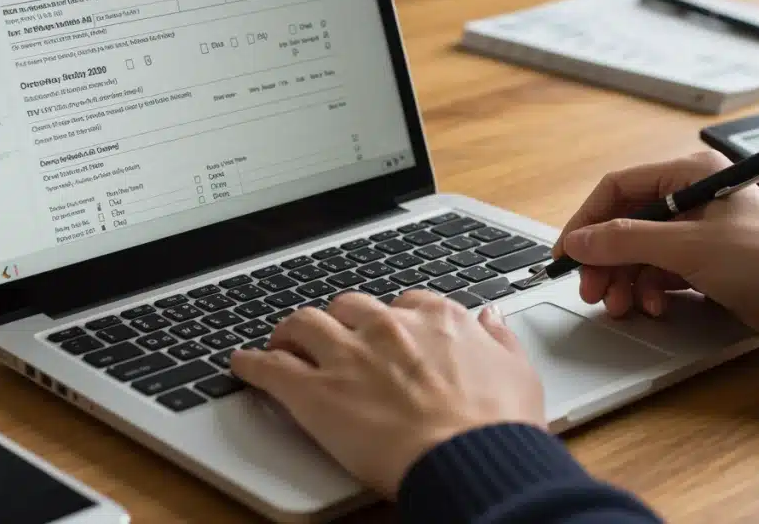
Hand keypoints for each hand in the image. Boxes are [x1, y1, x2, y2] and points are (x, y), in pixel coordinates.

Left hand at [230, 291, 544, 496]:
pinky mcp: (316, 392)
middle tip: (330, 334)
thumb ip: (499, 339)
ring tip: (283, 340)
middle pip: (349, 307)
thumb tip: (492, 318)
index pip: (405, 302)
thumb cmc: (499, 424)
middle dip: (338, 319)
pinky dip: (251, 363)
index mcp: (438, 319)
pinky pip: (270, 368)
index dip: (390, 317)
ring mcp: (349, 356)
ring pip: (304, 324)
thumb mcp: (517, 370)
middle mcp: (390, 327)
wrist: (471, 456)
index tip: (385, 329)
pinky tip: (241, 364)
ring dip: (290, 331)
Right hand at [553, 151, 758, 355]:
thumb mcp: (688, 248)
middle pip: (625, 224)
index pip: (618, 189)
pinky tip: (656, 307)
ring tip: (623, 306)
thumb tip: (580, 241)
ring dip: (626, 281)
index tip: (566, 255)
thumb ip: (626, 242)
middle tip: (592, 291)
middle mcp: (692, 198)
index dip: (586, 222)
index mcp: (689, 174)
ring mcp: (699, 233)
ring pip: (640, 253)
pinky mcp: (708, 265)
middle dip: (605, 260)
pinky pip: (661, 273)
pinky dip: (651, 291)